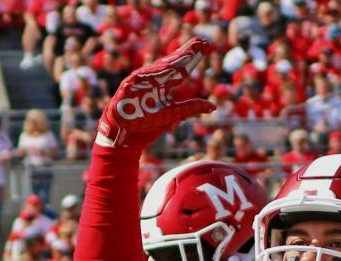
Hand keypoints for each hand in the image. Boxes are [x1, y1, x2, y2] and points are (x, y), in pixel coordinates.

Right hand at [95, 38, 213, 151]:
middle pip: (172, 63)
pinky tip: (165, 67)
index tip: (206, 45)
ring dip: (173, 60)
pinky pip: (140, 77)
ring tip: (188, 53)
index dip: (193, 56)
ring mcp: (140, 82)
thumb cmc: (148, 126)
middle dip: (186, 52)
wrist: (127, 139)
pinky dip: (152, 73)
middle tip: (201, 41)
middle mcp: (154, 80)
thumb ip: (191, 108)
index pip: (182, 67)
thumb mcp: (174, 115)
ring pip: (158, 68)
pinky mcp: (127, 88)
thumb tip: (213, 106)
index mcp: (165, 84)